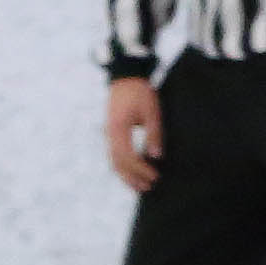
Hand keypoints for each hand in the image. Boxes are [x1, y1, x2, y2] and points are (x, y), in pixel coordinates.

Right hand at [104, 74, 162, 190]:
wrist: (126, 76)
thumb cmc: (140, 92)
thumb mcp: (152, 111)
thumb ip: (154, 134)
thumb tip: (156, 157)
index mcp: (119, 128)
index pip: (128, 156)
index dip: (141, 169)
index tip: (155, 176)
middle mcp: (110, 133)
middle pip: (118, 163)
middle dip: (132, 177)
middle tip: (148, 188)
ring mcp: (109, 133)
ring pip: (113, 160)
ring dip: (126, 175)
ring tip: (140, 186)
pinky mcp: (112, 132)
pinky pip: (114, 153)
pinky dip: (123, 166)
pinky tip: (133, 172)